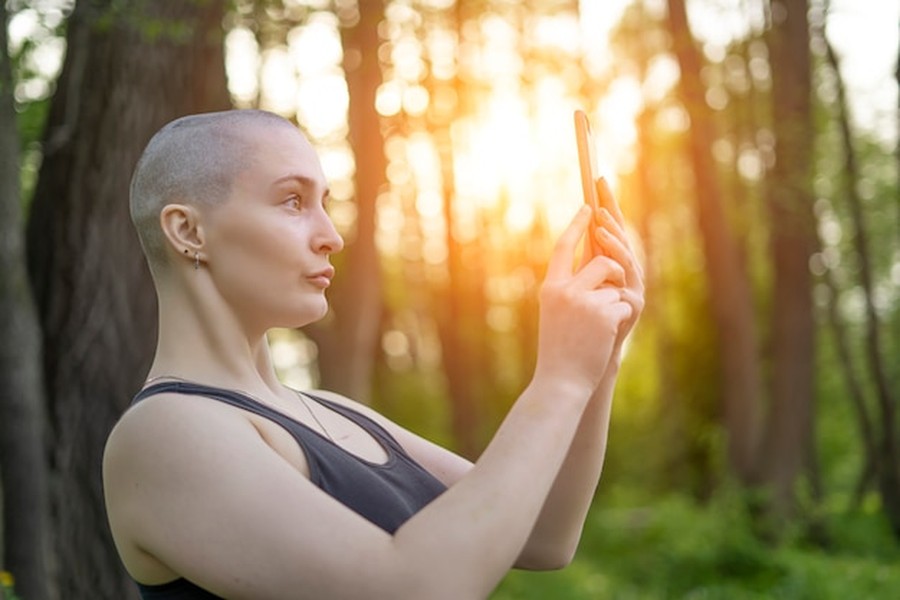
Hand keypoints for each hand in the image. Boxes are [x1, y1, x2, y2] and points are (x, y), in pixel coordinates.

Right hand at [532, 207, 633, 394]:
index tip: (589, 206)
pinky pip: (623, 303)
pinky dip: (619, 320)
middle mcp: (564, 290)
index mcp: (550, 288)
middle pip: (600, 262)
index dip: (577, 225)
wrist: (561, 381)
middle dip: (612, 273)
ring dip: (614, 303)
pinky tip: (603, 337)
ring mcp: (584, 301)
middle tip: (607, 295)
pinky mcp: (603, 314)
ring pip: (615, 285)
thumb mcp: (558, 312)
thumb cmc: (560, 349)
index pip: (563, 247)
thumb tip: (596, 261)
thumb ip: (571, 287)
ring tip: (597, 328)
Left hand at [589, 179, 644, 359]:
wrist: (581, 362)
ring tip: (599, 225)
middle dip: (611, 212)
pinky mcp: (635, 304)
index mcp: (609, 263)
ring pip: (625, 256)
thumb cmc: (576, 325)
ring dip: (612, 239)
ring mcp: (632, 287)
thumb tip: (577, 222)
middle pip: (621, 235)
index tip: (597, 178)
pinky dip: (616, 266)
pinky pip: (626, 280)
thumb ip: (580, 258)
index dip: (605, 202)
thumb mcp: (574, 285)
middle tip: (600, 193)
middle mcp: (625, 271)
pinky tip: (605, 256)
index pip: (607, 226)